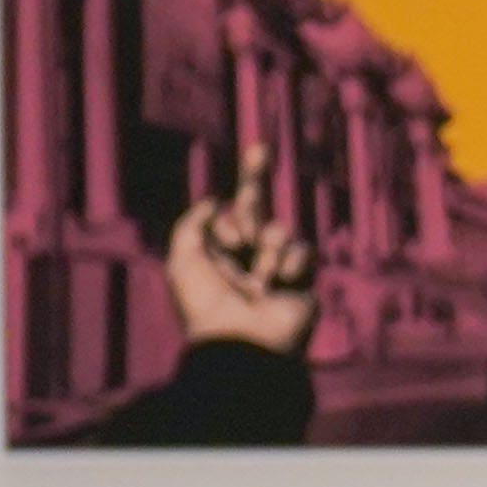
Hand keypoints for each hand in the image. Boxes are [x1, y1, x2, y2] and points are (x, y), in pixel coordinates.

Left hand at [160, 143, 317, 351]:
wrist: (242, 339)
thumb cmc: (206, 303)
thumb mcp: (184, 258)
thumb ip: (193, 224)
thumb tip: (217, 199)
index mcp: (220, 249)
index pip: (234, 208)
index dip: (247, 181)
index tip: (258, 149)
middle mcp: (249, 254)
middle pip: (258, 207)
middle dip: (256, 176)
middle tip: (260, 147)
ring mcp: (278, 266)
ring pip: (279, 230)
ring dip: (266, 247)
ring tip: (258, 277)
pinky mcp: (303, 279)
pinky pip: (301, 251)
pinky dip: (288, 264)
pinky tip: (278, 284)